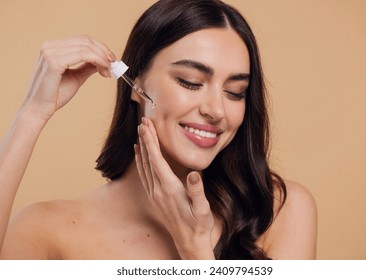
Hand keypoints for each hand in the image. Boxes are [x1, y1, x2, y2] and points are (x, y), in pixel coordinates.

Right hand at [21, 35, 115, 121]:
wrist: (39, 109)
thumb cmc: (55, 95)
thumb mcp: (76, 77)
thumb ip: (87, 67)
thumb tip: (102, 60)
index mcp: (53, 47)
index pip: (82, 40)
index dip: (100, 48)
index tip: (112, 59)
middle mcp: (50, 46)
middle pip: (85, 40)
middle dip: (103, 52)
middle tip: (114, 64)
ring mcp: (50, 52)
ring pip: (86, 47)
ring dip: (102, 58)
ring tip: (109, 71)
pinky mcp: (53, 62)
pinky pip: (82, 55)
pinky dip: (97, 61)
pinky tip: (103, 72)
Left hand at [134, 117, 215, 258]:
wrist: (189, 242)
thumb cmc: (198, 224)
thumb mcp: (202, 209)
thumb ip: (197, 191)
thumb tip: (194, 174)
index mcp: (170, 189)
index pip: (156, 160)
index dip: (151, 142)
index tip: (148, 126)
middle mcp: (158, 190)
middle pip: (147, 159)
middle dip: (145, 139)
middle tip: (143, 121)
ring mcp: (154, 194)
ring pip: (143, 166)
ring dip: (142, 148)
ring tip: (140, 132)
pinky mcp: (154, 198)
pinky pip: (143, 175)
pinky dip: (140, 162)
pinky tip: (139, 154)